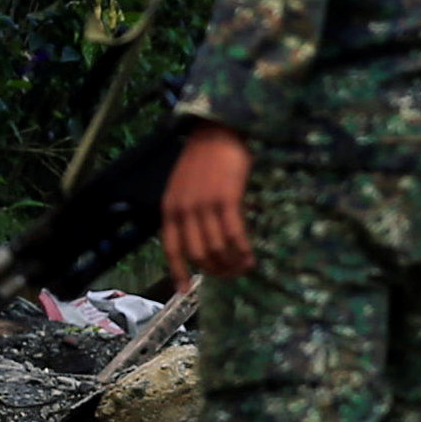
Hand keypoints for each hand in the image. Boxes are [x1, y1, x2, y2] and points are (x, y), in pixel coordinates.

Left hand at [160, 122, 255, 287]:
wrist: (217, 131)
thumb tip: (199, 239)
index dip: (178, 272)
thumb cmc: (203, 159)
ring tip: (244, 267)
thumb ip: (186, 212)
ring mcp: (205, 205)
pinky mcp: (226, 199)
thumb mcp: (184, 188)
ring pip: (216, 247)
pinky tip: (250, 256)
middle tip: (230, 274)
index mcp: (170, 209)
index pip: (171, 248)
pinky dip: (242, 249)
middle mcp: (184, 210)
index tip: (186, 290)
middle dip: (215, 269)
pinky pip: (234, 233)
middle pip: (197, 253)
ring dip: (231, 263)